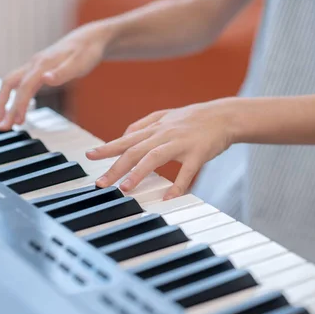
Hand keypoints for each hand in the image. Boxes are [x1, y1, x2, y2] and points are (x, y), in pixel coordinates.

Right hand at [0, 23, 111, 129]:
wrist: (91, 38)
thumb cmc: (86, 52)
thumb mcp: (79, 64)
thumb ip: (62, 73)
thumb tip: (46, 78)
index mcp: (42, 63)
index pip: (24, 87)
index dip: (18, 105)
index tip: (16, 122)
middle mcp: (34, 64)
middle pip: (9, 83)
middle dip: (2, 104)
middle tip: (1, 126)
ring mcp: (35, 66)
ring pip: (12, 83)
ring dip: (6, 102)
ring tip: (5, 120)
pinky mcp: (38, 69)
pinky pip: (20, 83)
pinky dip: (15, 96)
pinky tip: (17, 107)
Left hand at [86, 98, 237, 199]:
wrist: (224, 115)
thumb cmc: (193, 118)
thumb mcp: (165, 116)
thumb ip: (143, 124)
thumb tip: (123, 135)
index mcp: (154, 128)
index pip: (126, 139)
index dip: (107, 148)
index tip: (90, 157)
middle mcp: (164, 134)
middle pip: (135, 150)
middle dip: (115, 167)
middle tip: (100, 183)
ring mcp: (180, 143)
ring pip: (155, 157)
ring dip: (138, 173)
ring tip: (125, 189)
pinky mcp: (198, 153)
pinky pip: (186, 172)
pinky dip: (177, 185)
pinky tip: (168, 198)